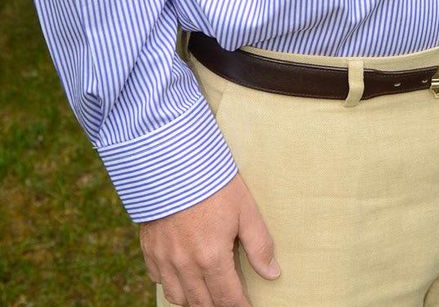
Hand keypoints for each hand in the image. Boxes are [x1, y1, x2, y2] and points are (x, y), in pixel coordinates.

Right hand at [139, 175, 279, 306]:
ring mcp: (164, 258)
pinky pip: (158, 279)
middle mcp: (185, 265)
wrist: (173, 161)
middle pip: (202, 303)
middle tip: (229, 301)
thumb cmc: (214, 182)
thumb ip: (259, 244)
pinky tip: (182, 275)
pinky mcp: (149, 248)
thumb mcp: (245, 209)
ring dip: (194, 299)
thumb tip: (272, 273)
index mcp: (211, 257)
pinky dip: (171, 283)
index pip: (227, 298)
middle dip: (218, 306)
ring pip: (178, 297)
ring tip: (207, 293)